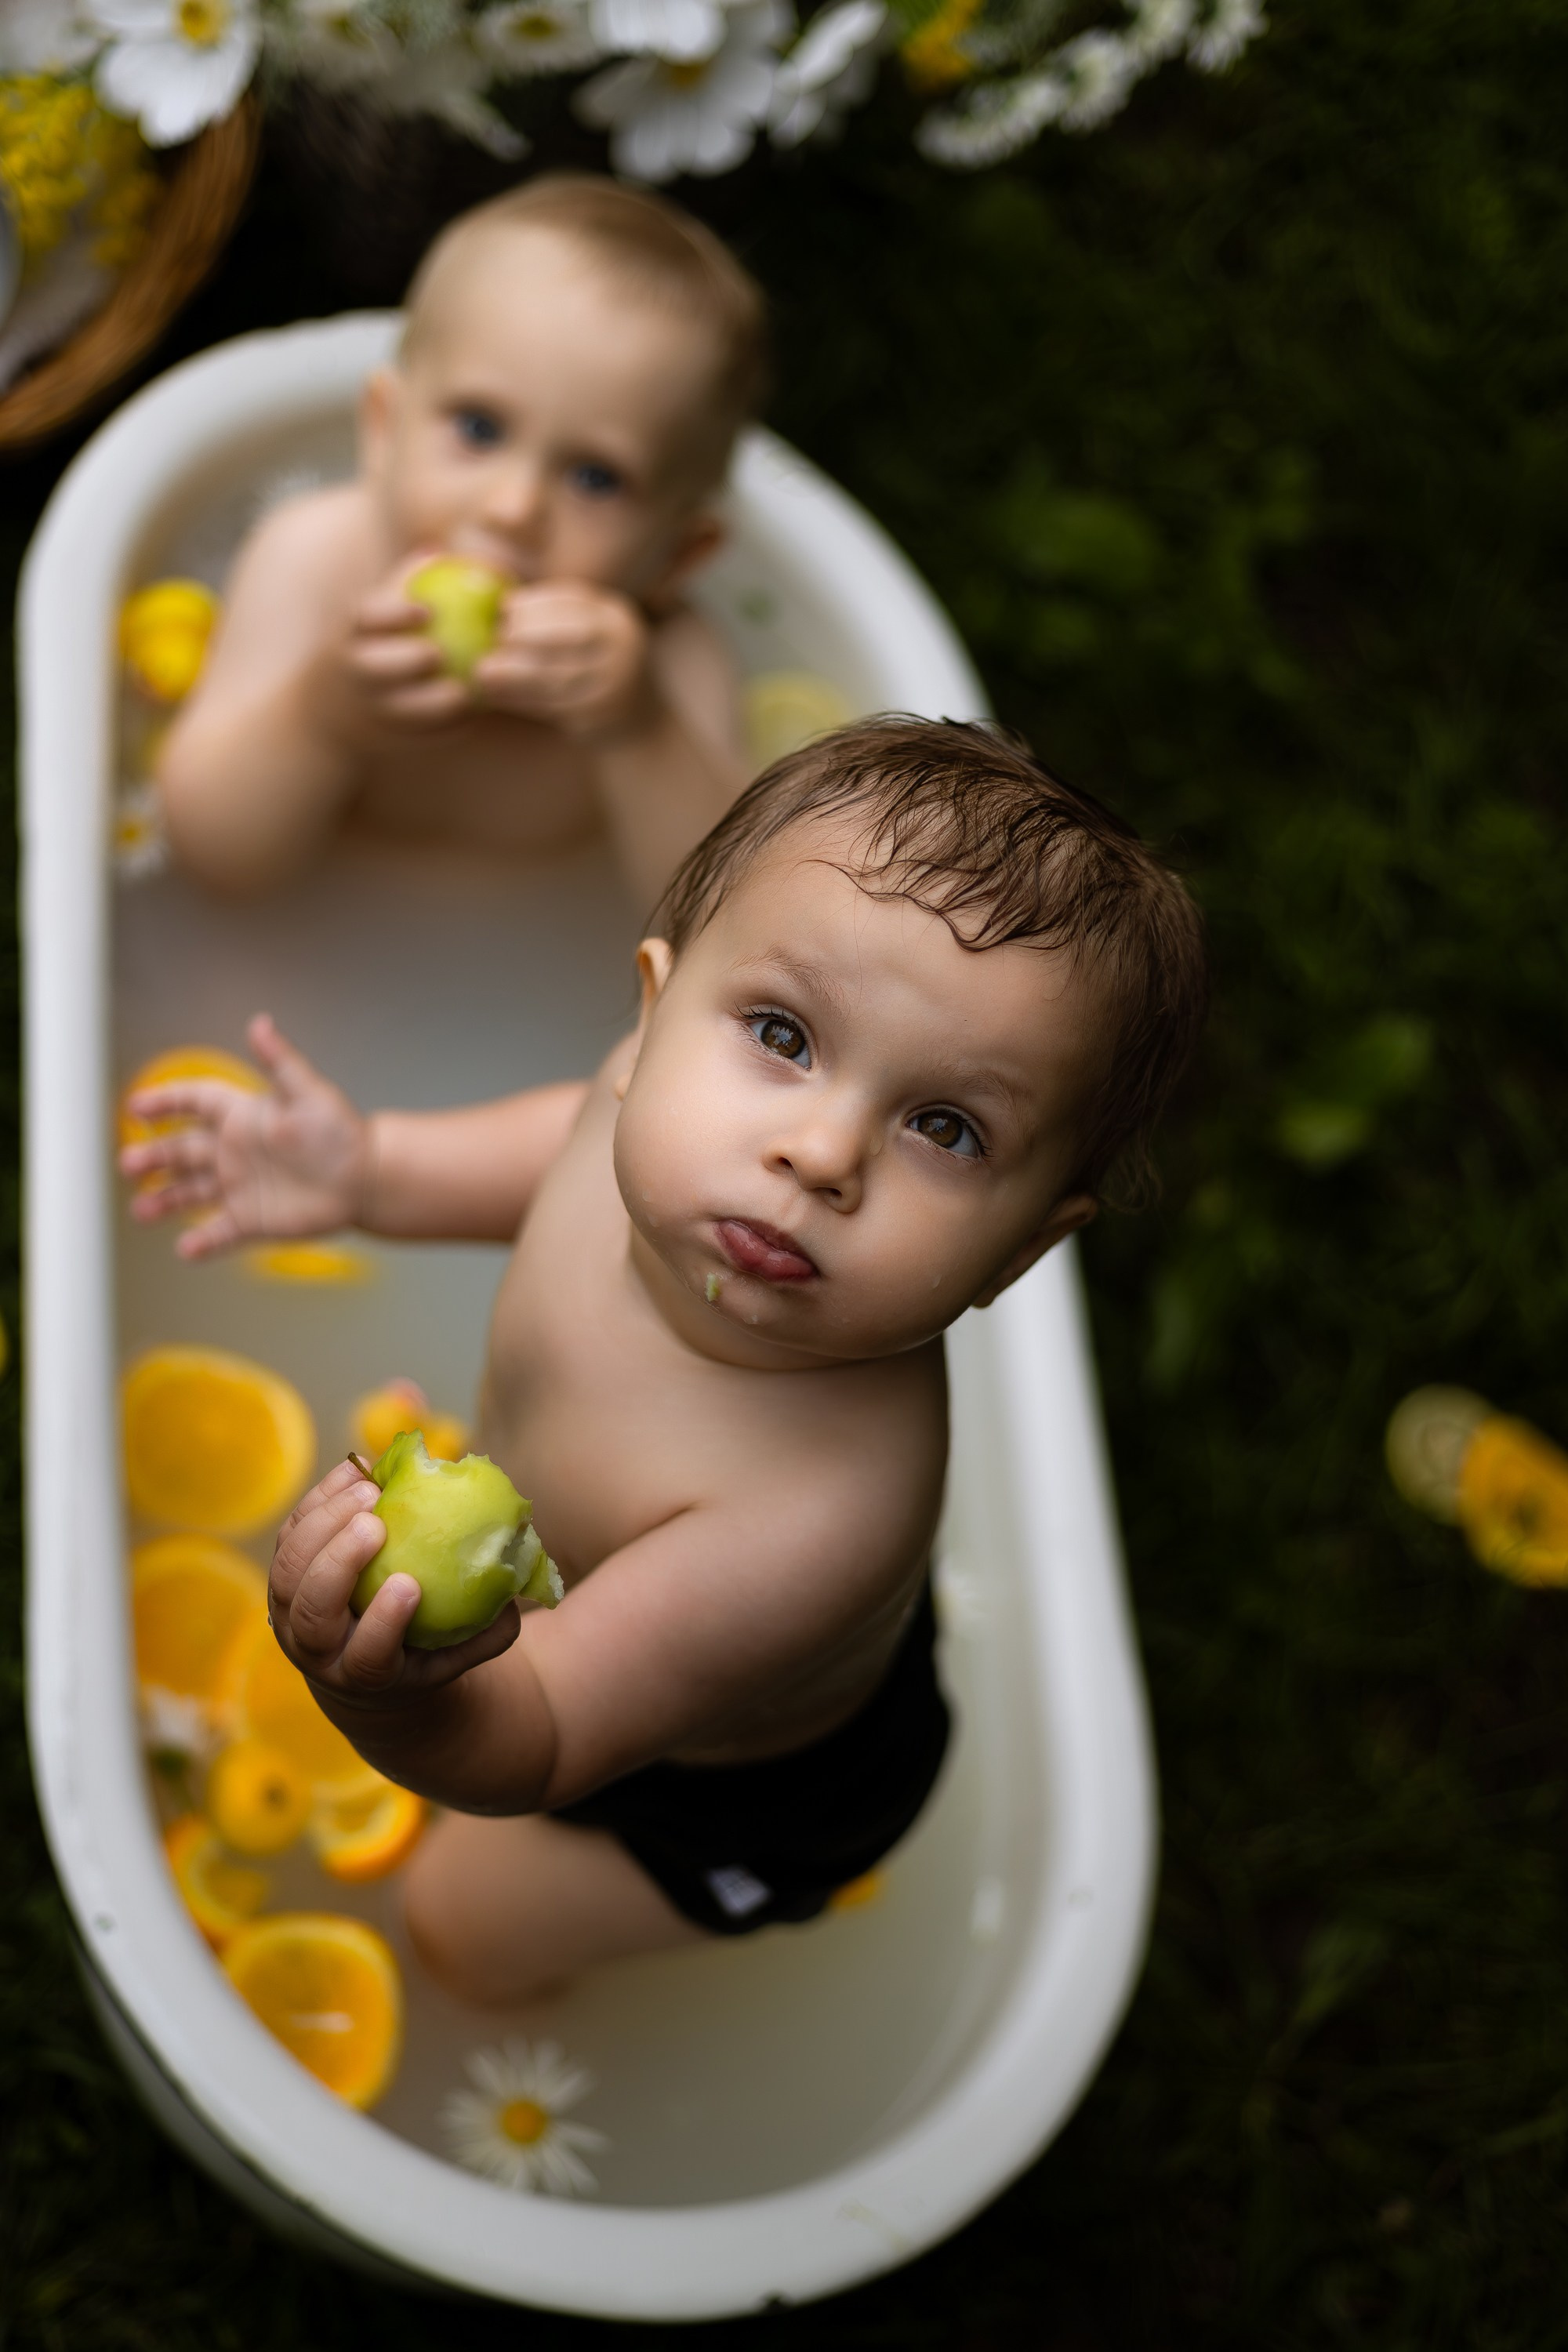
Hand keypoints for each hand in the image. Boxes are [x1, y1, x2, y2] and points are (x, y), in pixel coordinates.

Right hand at [119, 1013, 368, 1259]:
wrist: (366, 1178)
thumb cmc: (341, 1132)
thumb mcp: (310, 1093)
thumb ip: (280, 1062)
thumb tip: (260, 1023)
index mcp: (242, 1116)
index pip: (194, 1103)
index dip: (165, 1102)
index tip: (137, 1107)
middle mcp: (233, 1151)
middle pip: (181, 1151)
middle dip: (153, 1157)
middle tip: (129, 1164)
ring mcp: (239, 1186)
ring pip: (190, 1192)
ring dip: (164, 1200)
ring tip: (141, 1210)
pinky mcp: (252, 1219)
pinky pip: (219, 1231)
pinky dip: (201, 1242)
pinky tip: (185, 1249)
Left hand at [269, 1458, 520, 1712]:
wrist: (364, 1670)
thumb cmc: (423, 1653)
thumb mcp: (459, 1655)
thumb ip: (490, 1631)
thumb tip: (516, 1587)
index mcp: (365, 1676)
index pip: (366, 1656)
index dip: (383, 1622)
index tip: (408, 1584)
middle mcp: (317, 1650)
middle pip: (312, 1610)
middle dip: (338, 1563)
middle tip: (375, 1523)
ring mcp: (290, 1615)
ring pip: (288, 1571)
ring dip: (322, 1525)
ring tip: (365, 1489)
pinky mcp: (282, 1578)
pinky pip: (289, 1534)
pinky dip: (316, 1500)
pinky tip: (352, 1472)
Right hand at [329, 554, 474, 731]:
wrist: (326, 718)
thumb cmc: (362, 652)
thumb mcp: (368, 622)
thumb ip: (400, 588)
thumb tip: (439, 553)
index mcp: (348, 639)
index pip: (364, 619)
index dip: (393, 613)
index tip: (427, 610)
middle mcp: (352, 676)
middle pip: (374, 667)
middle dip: (406, 661)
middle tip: (441, 653)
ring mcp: (368, 712)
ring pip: (398, 710)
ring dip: (431, 704)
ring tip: (462, 692)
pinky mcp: (386, 742)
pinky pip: (418, 737)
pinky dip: (444, 729)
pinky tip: (473, 715)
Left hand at [472, 582, 651, 735]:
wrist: (640, 723)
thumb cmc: (600, 671)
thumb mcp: (593, 637)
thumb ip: (559, 620)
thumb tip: (503, 604)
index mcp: (617, 618)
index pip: (574, 600)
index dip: (536, 602)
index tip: (505, 607)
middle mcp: (622, 648)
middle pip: (568, 636)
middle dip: (525, 633)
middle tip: (496, 637)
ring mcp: (613, 684)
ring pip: (556, 675)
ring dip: (513, 674)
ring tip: (482, 672)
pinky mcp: (597, 715)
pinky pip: (551, 705)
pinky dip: (519, 700)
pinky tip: (494, 696)